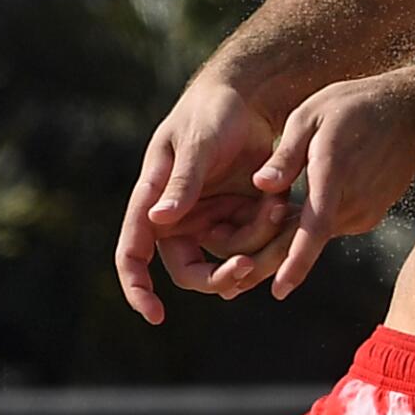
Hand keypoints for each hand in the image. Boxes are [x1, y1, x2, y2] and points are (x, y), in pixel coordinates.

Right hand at [116, 78, 285, 323]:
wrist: (249, 100)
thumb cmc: (211, 113)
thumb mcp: (197, 144)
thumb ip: (182, 181)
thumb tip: (158, 220)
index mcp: (153, 202)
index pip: (132, 255)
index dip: (138, 289)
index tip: (155, 315)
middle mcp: (179, 220)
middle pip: (190, 272)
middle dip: (219, 277)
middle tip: (247, 266)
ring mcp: (211, 221)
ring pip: (230, 260)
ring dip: (256, 247)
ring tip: (276, 208)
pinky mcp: (241, 217)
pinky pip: (255, 243)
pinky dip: (271, 233)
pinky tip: (282, 206)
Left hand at [220, 74, 414, 300]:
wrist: (412, 114)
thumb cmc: (355, 106)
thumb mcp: (311, 114)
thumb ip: (286, 154)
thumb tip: (260, 185)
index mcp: (335, 175)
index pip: (314, 229)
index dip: (296, 262)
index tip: (279, 290)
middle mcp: (354, 201)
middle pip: (309, 243)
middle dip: (274, 265)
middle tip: (235, 285)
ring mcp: (366, 211)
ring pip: (319, 235)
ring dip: (289, 241)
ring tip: (254, 239)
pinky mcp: (370, 213)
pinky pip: (332, 226)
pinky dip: (310, 228)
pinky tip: (291, 216)